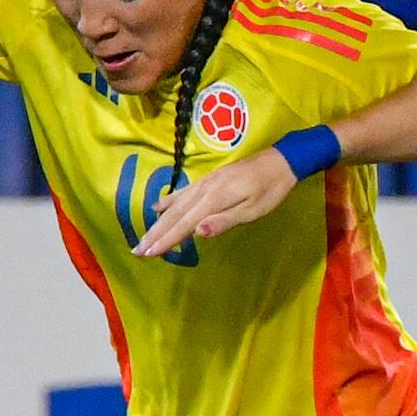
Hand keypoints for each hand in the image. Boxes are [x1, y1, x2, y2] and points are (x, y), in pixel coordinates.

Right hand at [134, 146, 293, 257]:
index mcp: (214, 199)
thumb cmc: (270, 190)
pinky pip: (182, 192)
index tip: (148, 254)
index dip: (166, 240)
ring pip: (175, 205)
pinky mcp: (208, 180)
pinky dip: (168, 201)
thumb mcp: (253, 211)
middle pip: (174, 216)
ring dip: (158, 222)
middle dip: (155, 234)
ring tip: (143, 237)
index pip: (185, 224)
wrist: (279, 161)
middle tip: (136, 251)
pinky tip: (157, 207)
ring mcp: (204, 183)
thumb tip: (197, 233)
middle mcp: (204, 190)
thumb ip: (224, 221)